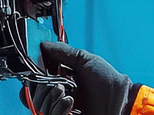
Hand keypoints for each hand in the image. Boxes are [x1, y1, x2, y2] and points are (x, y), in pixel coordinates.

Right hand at [21, 42, 139, 114]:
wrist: (121, 101)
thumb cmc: (107, 81)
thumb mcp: (84, 60)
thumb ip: (63, 52)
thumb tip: (44, 44)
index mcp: (61, 82)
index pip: (35, 83)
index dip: (32, 79)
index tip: (35, 72)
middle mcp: (59, 97)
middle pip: (34, 96)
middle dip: (42, 89)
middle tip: (58, 85)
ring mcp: (62, 111)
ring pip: (40, 107)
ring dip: (52, 99)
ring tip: (68, 95)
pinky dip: (58, 109)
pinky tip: (71, 104)